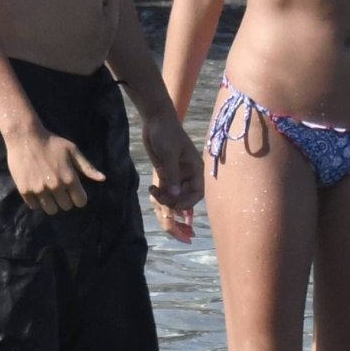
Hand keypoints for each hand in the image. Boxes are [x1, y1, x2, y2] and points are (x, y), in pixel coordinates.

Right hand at [6, 127, 104, 213]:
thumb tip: (102, 179)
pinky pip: (35, 206)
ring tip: (49, 192)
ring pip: (51, 210)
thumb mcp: (72, 150)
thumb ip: (87, 167)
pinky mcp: (25, 191)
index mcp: (69, 178)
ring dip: (52, 203)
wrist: (25, 137)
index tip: (74, 192)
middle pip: (66, 207)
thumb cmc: (51, 142)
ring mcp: (39, 190)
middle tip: (60, 189)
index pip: (80, 201)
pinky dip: (37, 202)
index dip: (79, 197)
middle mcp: (55, 186)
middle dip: (65, 199)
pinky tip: (37, 190)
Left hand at [142, 110, 202, 243]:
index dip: (187, 204)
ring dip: (166, 205)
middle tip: (176, 230)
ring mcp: (176, 176)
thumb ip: (172, 176)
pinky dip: (159, 197)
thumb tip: (175, 197)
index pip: (196, 194)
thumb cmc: (166, 133)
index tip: (174, 205)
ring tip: (158, 204)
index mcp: (196, 170)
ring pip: (174, 199)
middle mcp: (188, 175)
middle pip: (186, 201)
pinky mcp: (165, 174)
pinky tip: (152, 192)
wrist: (155, 119)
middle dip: (179, 213)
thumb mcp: (169, 153)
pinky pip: (164, 192)